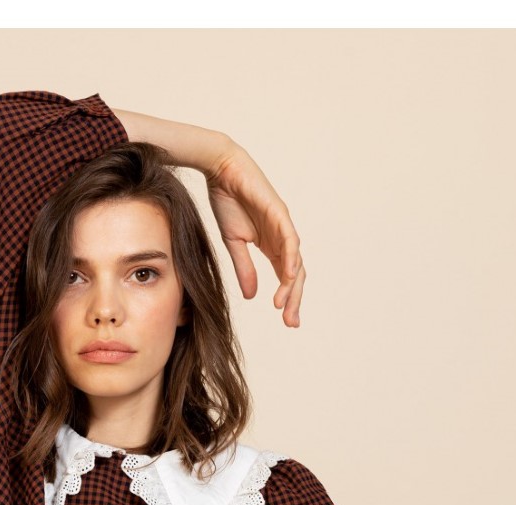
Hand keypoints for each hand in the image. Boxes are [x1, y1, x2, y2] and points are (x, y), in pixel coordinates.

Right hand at [204, 144, 305, 327]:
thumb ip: (245, 268)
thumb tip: (252, 296)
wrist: (220, 171)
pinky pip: (290, 240)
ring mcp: (282, 225)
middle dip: (294, 299)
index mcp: (271, 246)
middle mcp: (281, 238)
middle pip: (295, 273)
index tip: (285, 319)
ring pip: (295, 260)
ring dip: (292, 285)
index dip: (287, 298)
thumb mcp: (234, 243)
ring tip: (285, 305)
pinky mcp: (279, 213)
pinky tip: (289, 276)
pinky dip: (291, 258)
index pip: (285, 277)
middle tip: (291, 322)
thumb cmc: (227, 202)